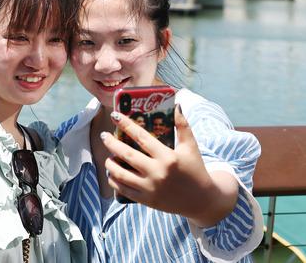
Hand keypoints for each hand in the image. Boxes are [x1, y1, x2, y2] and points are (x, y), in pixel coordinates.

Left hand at [102, 105, 237, 226]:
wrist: (201, 200)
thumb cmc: (195, 169)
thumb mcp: (191, 147)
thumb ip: (182, 125)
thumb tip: (176, 105)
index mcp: (168, 157)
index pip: (141, 137)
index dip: (126, 125)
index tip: (115, 115)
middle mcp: (157, 172)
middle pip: (127, 155)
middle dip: (112, 143)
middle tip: (104, 136)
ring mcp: (150, 187)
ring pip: (121, 174)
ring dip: (110, 163)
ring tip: (108, 156)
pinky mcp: (146, 200)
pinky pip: (123, 189)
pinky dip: (114, 180)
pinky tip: (112, 173)